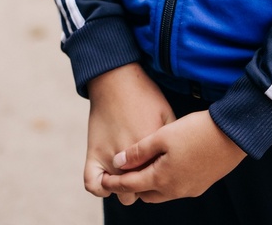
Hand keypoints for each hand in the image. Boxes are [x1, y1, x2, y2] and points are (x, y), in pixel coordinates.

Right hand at [85, 64, 175, 203]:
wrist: (116, 79)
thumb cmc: (144, 94)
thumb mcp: (166, 113)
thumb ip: (172, 139)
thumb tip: (179, 157)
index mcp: (150, 148)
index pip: (158, 178)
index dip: (160, 175)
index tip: (160, 167)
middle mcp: (129, 158)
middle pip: (139, 190)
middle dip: (143, 184)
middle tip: (145, 169)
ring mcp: (109, 158)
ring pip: (119, 191)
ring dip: (124, 186)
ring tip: (129, 172)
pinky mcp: (92, 155)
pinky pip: (92, 185)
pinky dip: (101, 187)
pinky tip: (108, 179)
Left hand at [103, 111, 245, 203]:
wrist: (232, 134)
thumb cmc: (196, 131)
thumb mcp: (163, 135)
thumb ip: (139, 150)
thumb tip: (118, 161)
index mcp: (162, 179)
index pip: (131, 186)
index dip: (115, 182)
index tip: (103, 180)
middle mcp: (175, 190)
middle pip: (146, 194)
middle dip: (133, 185)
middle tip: (125, 172)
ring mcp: (190, 189)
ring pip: (162, 193)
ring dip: (151, 183)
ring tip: (146, 166)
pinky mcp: (201, 184)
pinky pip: (177, 188)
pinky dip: (167, 181)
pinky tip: (169, 164)